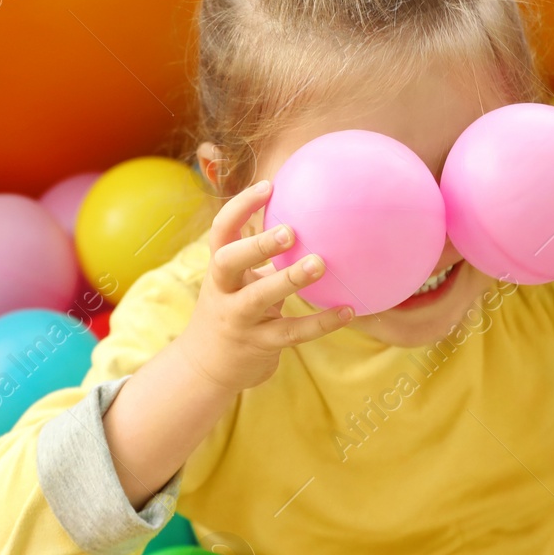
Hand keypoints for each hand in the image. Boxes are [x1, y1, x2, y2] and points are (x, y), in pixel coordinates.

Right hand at [173, 180, 351, 393]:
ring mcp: (237, 319)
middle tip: (291, 231)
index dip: (241, 206)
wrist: (205, 368)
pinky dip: (321, 322)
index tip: (269, 186)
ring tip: (320, 263)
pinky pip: (292, 332)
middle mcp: (223, 291)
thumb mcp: (238, 283)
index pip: (222, 231)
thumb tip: (306, 222)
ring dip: (289, 279)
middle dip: (257, 245)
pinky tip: (348, 310)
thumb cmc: (232, 313)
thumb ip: (261, 259)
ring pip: (259, 298)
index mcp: (220, 269)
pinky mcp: (257, 345)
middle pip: (228, 260)